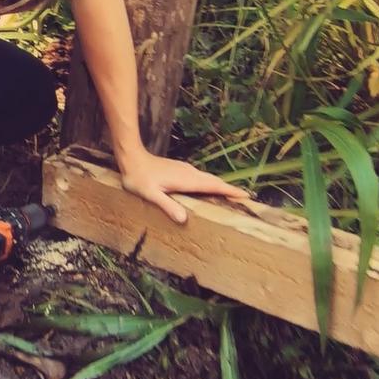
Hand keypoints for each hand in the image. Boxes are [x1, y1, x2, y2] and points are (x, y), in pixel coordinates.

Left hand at [118, 150, 249, 224]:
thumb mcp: (150, 194)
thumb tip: (184, 219)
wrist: (132, 159)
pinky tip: (209, 191)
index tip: (245, 196)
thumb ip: (167, 205)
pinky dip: (211, 184)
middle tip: (246, 199)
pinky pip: (201, 178)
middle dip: (231, 190)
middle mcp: (189, 173)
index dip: (230, 191)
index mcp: (186, 180)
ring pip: (208, 179)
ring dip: (221, 187)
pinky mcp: (181, 170)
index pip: (213, 186)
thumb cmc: (139, 178)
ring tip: (233, 196)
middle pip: (215, 182)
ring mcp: (186, 170)